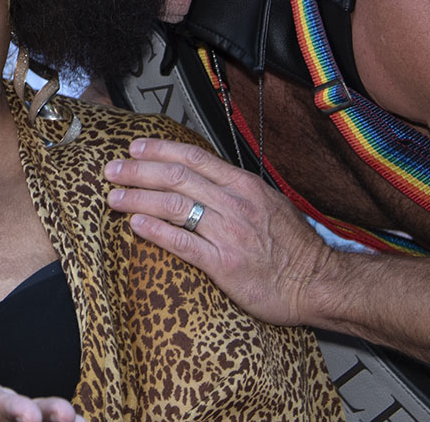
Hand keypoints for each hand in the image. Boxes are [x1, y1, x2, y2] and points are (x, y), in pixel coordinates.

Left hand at [104, 138, 332, 326]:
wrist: (317, 281)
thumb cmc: (294, 247)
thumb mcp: (269, 204)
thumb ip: (236, 190)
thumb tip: (204, 178)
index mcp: (244, 185)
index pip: (194, 158)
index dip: (160, 150)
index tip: (135, 147)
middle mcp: (234, 203)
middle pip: (177, 178)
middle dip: (139, 171)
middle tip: (113, 169)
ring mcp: (228, 233)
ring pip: (174, 206)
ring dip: (139, 198)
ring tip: (115, 197)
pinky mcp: (224, 264)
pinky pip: (183, 243)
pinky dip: (157, 231)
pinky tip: (136, 225)